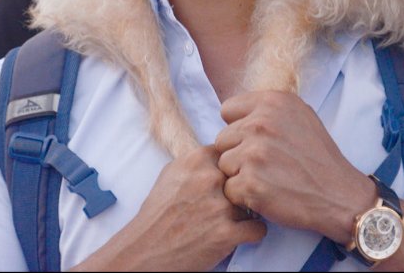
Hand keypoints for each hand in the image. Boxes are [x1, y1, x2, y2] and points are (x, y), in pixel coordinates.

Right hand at [74, 144, 263, 271]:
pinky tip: (236, 236)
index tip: (229, 181)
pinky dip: (251, 234)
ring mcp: (219, 206)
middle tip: (227, 205)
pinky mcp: (226, 234)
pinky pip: (258, 229)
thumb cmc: (158, 214)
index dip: (233, 170)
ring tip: (224, 223)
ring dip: (244, 214)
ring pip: (252, 203)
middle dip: (240, 192)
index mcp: (196, 159)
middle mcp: (209, 179)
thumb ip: (198, 162)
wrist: (145, 250)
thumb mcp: (172, 173)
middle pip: (245, 177)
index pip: (234, 154)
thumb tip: (223, 154)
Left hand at [215, 90, 374, 243]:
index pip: (228, 110)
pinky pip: (229, 188)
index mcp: (272, 103)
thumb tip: (237, 112)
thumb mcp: (300, 114)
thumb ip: (268, 109)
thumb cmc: (318, 156)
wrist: (338, 194)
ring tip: (266, 178)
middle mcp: (261, 124)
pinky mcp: (250, 183)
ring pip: (223, 164)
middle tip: (264, 164)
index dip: (238, 127)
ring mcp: (254, 154)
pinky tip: (266, 193)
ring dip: (239, 175)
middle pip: (222, 139)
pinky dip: (244, 196)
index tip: (255, 141)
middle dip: (237, 152)